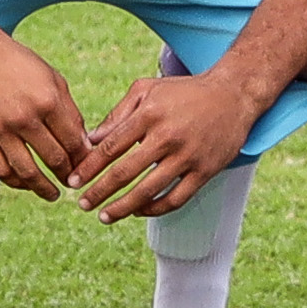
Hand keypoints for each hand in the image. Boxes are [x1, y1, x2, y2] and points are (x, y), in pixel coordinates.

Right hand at [0, 29, 91, 199]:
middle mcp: (25, 117)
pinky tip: (25, 184)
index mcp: (48, 100)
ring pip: (27, 172)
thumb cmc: (18, 64)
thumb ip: (70, 112)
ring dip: (44, 188)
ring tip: (53, 194)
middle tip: (73, 182)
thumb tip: (83, 146)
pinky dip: (16, 182)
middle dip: (68, 175)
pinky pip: (1, 170)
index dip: (84, 160)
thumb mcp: (53, 79)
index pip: (73, 142)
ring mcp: (1, 129)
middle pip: (55, 159)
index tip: (87, 168)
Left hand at [72, 64, 257, 218]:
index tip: (74, 181)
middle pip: (126, 173)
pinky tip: (139, 212)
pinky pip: (176, 199)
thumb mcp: (146, 90)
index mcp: (149, 114)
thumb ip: (117, 114)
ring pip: (149, 191)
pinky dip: (155, 209)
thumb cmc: (183, 92)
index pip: (111, 146)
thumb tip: (90, 139)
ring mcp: (188, 156)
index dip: (89, 167)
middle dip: (100, 192)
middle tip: (82, 205)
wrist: (232, 96)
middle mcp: (167, 136)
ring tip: (105, 216)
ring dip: (123, 208)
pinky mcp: (205, 171)